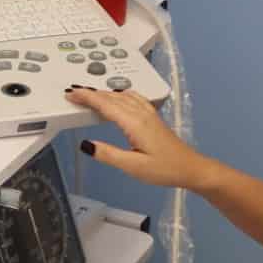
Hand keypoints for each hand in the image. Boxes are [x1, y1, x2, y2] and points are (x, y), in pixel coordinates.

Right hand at [67, 84, 214, 189]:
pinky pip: (133, 98)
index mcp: (135, 123)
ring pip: (122, 96)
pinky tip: (118, 97)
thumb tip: (86, 145)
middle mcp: (142, 114)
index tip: (72, 94)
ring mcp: (149, 114)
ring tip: (89, 95)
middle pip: (112, 97)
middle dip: (91, 93)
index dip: (86, 97)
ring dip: (104, 93)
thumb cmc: (166, 169)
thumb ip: (108, 155)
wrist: (191, 168)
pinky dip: (119, 95)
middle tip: (73, 93)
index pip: (105, 104)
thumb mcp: (133, 167)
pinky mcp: (153, 117)